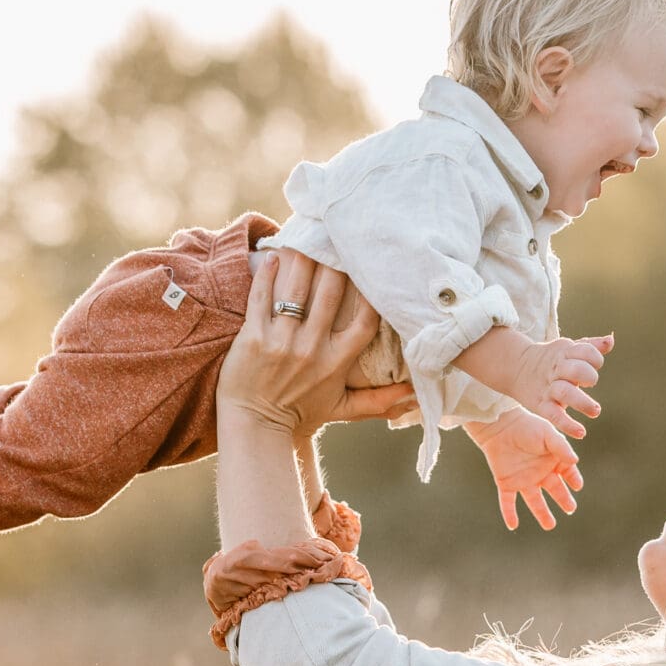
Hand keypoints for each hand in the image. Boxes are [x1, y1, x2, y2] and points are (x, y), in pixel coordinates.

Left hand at [218, 250, 389, 435]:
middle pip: (330, 295)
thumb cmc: (297, 415)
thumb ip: (377, 401)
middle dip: (335, 263)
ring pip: (296, 291)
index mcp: (336, 363)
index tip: (371, 269)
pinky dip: (266, 275)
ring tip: (306, 238)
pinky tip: (271, 256)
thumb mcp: (340, 409)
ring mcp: (281, 342)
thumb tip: (412, 395)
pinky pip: (261, 298)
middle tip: (337, 238)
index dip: (371, 293)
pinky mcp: (253, 337)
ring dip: (302, 260)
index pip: (364, 321)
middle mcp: (312, 349)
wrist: (253, 428)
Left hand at [467, 410, 581, 531]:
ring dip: (542, 513)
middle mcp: (539, 472)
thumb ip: (561, 447)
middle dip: (563, 500)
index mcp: (552, 460)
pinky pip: (508, 502)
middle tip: (570, 509)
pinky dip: (509, 513)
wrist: (500, 425)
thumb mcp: (548, 435)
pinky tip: (512, 526)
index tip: (577, 485)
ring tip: (550, 526)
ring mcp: (523, 479)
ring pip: (534, 501)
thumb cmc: (527, 426)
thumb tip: (575, 462)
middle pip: (554, 490)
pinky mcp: (506, 483)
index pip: (568, 474)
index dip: (573, 479)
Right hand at [506, 331, 612, 438]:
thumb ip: (590, 346)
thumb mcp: (567, 349)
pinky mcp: (541, 405)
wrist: (515, 367)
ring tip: (595, 411)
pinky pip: (554, 415)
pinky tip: (581, 432)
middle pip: (575, 370)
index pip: (584, 350)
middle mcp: (556, 369)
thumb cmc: (550, 359)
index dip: (594, 357)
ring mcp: (548, 388)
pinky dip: (567, 424)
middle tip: (591, 382)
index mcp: (564, 353)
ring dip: (582, 402)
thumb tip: (610, 340)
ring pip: (565, 393)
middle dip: (588, 375)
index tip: (595, 364)